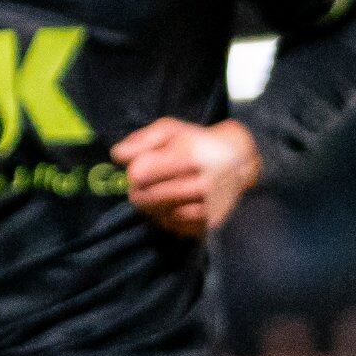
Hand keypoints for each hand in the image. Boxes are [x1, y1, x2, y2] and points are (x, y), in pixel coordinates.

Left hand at [117, 118, 262, 235]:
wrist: (240, 160)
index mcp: (188, 157)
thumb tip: (116, 155)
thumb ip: (141, 140)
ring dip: (151, 205)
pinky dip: (166, 217)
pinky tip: (172, 204)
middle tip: (147, 181)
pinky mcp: (209, 224)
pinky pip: (172, 226)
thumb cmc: (198, 141)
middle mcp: (199, 185)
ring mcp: (206, 208)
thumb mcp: (170, 129)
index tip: (142, 165)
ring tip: (161, 190)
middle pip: (143, 198)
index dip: (134, 170)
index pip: (138, 174)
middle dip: (137, 189)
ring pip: (155, 215)